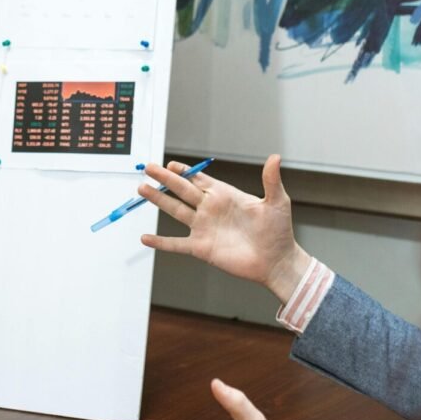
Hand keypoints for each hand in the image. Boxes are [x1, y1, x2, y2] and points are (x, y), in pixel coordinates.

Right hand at [138, 156, 309, 303]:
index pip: (199, 179)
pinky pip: (176, 244)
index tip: (170, 164)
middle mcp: (210, 209)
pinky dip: (160, 243)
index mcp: (224, 195)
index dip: (184, 171)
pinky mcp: (201, 248)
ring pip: (175, 211)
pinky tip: (145, 239)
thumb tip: (275, 157)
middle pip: (181, 190)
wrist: (277, 262)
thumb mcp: (277, 202)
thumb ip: (270, 180)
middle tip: (148, 167)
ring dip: (158, 200)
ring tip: (142, 189)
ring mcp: (204, 228)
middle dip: (164, 179)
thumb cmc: (279, 232)